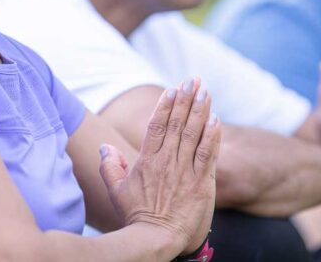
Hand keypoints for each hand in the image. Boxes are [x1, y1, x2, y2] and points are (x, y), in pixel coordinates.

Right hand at [98, 79, 220, 254]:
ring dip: (200, 111)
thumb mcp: (117, 190)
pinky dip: (212, 136)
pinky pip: (208, 155)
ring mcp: (186, 172)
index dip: (165, 104)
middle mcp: (167, 161)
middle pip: (177, 123)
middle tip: (192, 80)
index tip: (172, 88)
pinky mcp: (202, 184)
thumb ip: (110, 165)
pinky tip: (216, 120)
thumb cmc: (136, 215)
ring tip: (205, 91)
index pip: (157, 125)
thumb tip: (104, 145)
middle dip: (185, 99)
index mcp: (148, 160)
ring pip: (194, 134)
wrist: (157, 241)